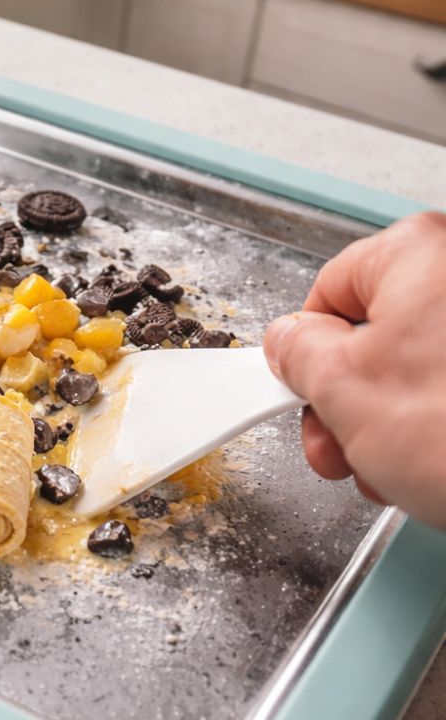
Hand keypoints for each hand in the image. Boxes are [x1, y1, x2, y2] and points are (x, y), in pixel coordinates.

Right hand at [263, 211, 445, 530]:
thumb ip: (297, 353)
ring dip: (385, 424)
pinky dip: (435, 424)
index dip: (303, 352)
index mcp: (419, 252)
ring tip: (389, 467)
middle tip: (339, 445)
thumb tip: (289, 341)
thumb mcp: (340, 391)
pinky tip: (428, 463)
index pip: (327, 292)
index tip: (297, 392)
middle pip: (375, 332)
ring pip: (417, 365)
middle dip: (346, 401)